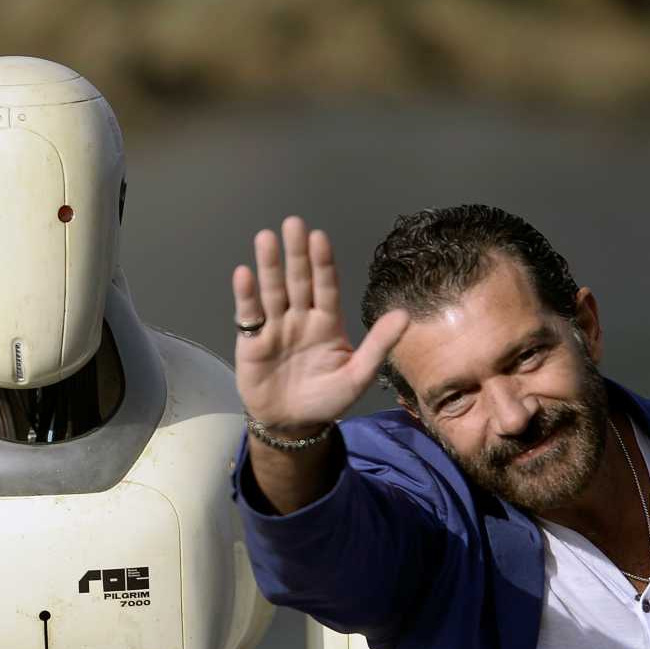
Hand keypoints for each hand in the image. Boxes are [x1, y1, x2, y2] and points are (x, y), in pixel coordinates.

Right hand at [232, 216, 408, 432]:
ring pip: (273, 291)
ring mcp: (276, 327)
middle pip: (298, 281)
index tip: (320, 238)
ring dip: (269, 265)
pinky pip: (249, 315)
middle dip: (296, 254)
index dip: (323, 263)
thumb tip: (405, 315)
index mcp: (327, 323)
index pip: (326, 287)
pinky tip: (244, 274)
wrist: (292, 424)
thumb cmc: (327, 400)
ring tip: (266, 238)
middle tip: (293, 223)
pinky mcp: (252, 341)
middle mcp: (301, 318)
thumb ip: (379, 345)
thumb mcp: (358, 375)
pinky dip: (246, 296)